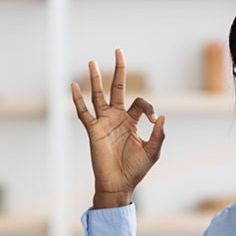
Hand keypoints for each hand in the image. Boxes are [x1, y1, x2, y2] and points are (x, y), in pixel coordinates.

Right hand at [71, 49, 165, 208]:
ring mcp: (104, 123)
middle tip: (119, 51)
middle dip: (119, 70)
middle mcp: (117, 118)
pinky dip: (78, 99)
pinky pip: (84, 113)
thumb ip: (159, 135)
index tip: (152, 121)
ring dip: (96, 79)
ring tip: (92, 62)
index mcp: (133, 121)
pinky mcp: (93, 130)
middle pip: (118, 88)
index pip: (141, 103)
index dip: (149, 108)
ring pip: (99, 96)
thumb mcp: (152, 152)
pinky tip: (73, 86)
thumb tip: (161, 116)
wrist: (118, 184)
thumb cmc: (135, 170)